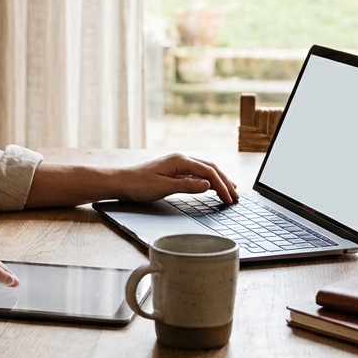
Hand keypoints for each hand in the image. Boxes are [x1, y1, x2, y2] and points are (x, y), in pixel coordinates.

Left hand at [114, 153, 237, 202]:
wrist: (121, 182)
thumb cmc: (139, 185)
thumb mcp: (164, 187)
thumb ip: (187, 186)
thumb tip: (208, 185)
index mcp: (180, 161)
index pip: (208, 172)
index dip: (222, 186)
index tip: (230, 199)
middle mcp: (181, 159)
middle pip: (211, 169)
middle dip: (225, 182)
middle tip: (236, 197)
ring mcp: (178, 164)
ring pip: (205, 170)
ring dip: (219, 180)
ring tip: (231, 191)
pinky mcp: (175, 170)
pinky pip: (197, 173)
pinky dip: (209, 180)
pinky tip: (213, 186)